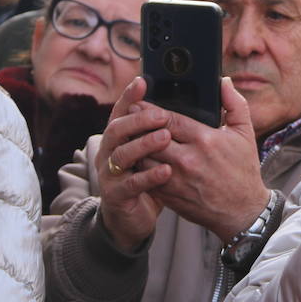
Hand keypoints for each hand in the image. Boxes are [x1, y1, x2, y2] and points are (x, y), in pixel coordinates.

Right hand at [96, 77, 173, 249]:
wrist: (133, 219)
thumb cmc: (151, 180)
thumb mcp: (158, 154)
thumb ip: (170, 130)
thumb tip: (190, 108)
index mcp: (121, 138)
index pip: (122, 111)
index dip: (130, 96)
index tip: (143, 81)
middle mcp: (110, 152)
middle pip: (117, 128)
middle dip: (139, 119)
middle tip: (162, 115)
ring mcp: (110, 174)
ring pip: (121, 154)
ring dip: (143, 144)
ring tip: (165, 138)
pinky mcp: (116, 195)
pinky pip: (130, 184)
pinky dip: (148, 176)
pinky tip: (166, 171)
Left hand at [146, 78, 270, 239]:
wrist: (242, 211)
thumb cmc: (244, 170)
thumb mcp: (245, 134)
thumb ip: (234, 104)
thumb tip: (224, 81)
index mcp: (205, 139)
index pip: (167, 119)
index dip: (148, 109)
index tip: (138, 102)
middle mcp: (188, 158)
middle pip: (150, 137)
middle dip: (137, 126)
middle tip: (128, 118)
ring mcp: (176, 179)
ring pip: (143, 157)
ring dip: (135, 147)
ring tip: (130, 138)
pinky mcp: (170, 195)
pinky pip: (145, 177)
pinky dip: (139, 168)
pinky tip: (139, 160)